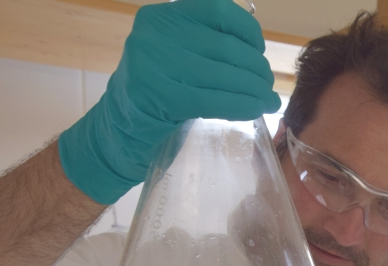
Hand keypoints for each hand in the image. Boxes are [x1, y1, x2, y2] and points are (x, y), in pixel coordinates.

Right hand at [58, 0, 280, 204]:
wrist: (118, 132)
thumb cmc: (157, 94)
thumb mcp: (176, 56)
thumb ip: (205, 45)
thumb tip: (258, 55)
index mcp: (162, 17)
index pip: (218, 10)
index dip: (248, 32)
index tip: (258, 52)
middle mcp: (154, 33)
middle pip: (226, 47)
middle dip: (256, 70)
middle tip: (268, 87)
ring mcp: (153, 64)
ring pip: (224, 74)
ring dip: (255, 91)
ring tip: (268, 102)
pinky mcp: (159, 96)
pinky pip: (215, 99)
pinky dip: (242, 106)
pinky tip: (255, 111)